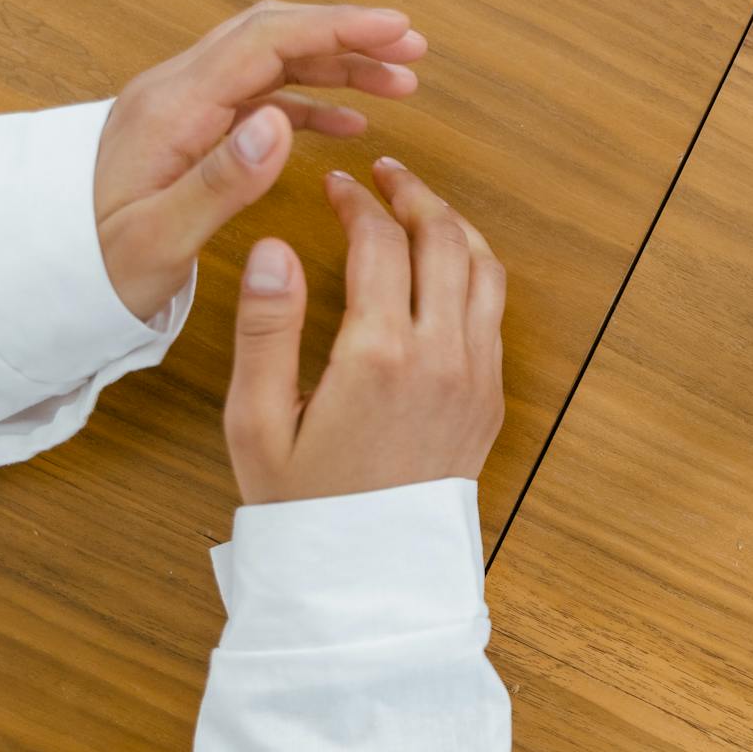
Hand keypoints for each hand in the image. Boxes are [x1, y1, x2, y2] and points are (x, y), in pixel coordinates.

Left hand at [94, 1, 427, 319]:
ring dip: (336, 64)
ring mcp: (181, 108)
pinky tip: (350, 124)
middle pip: (272, 35)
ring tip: (399, 81)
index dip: (337, 28)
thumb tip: (280, 124)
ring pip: (270, 61)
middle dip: (347, 33)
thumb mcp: (155, 240)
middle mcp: (176, 93)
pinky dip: (310, 101)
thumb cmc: (92, 266)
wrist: (34, 277)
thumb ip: (220, 182)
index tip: (397, 29)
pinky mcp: (187, 131)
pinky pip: (258, 96)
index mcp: (172, 109)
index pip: (266, 42)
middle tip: (412, 46)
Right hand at [223, 158, 505, 505]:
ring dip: (455, 227)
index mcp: (379, 356)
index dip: (357, 201)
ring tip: (420, 208)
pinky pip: (494, 314)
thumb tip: (273, 248)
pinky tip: (445, 268)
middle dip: (414, 195)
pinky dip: (475, 272)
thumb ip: (266, 328)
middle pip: (445, 240)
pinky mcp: (491, 400)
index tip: (337, 186)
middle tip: (385, 175)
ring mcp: (476, 379)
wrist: (368, 576)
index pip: (379, 242)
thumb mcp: (257, 421)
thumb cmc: (304, 504)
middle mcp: (441, 358)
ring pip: (485, 270)